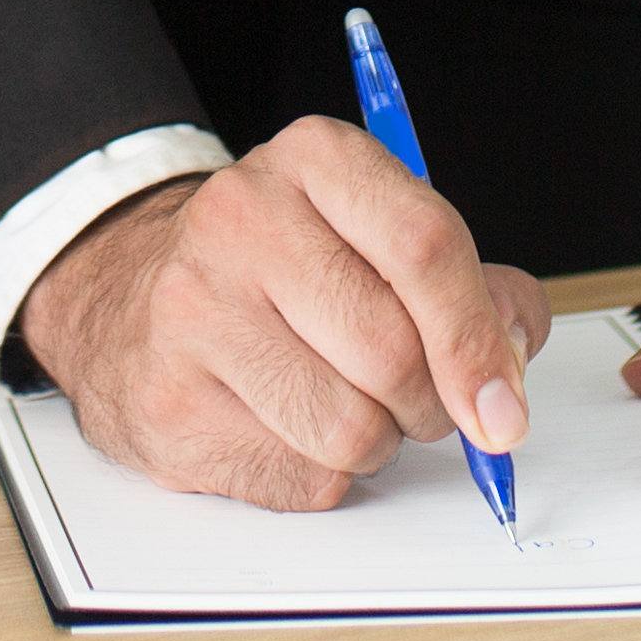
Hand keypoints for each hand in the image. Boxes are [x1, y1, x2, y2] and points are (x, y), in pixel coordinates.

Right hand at [13, 118, 552, 509]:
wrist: (126, 293)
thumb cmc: (275, 267)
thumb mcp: (372, 229)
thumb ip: (467, 282)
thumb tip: (513, 351)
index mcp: (312, 160)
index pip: (425, 248)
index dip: (479, 340)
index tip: (504, 405)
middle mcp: (241, 222)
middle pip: (392, 352)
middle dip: (430, 402)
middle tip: (419, 400)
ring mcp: (192, 314)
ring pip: (351, 431)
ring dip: (376, 443)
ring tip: (343, 404)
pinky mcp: (167, 404)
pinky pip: (299, 480)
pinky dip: (318, 473)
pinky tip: (284, 427)